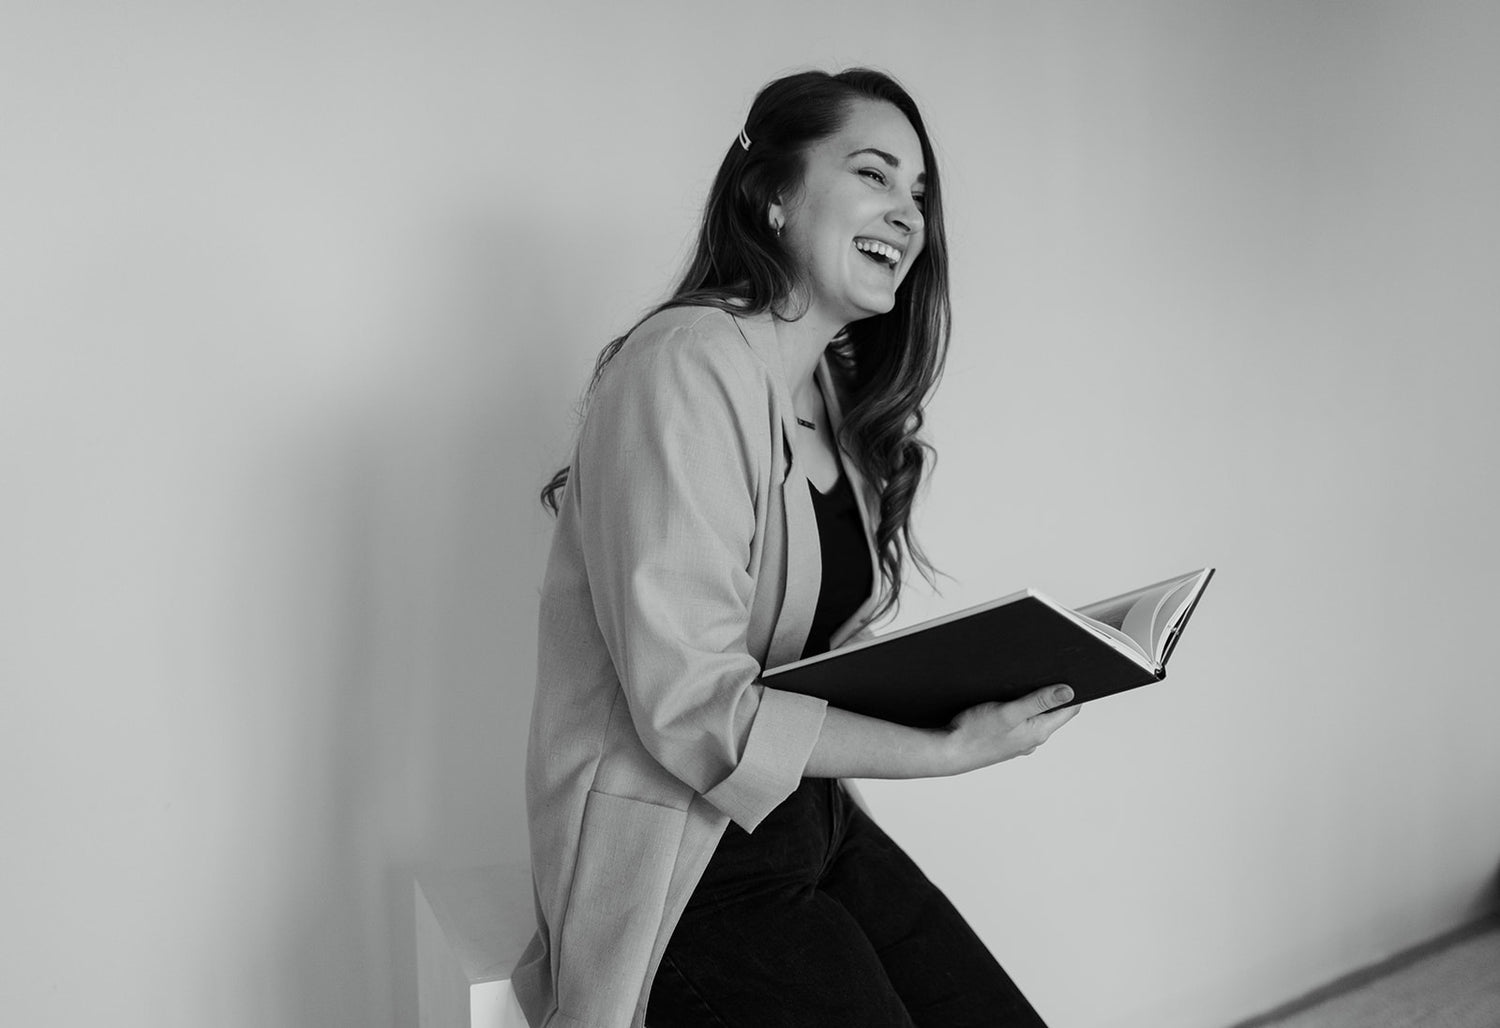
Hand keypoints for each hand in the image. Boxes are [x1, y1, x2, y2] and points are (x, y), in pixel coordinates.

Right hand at [939, 684, 1078, 775]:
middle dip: (1051, 692)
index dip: (1073, 691)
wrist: (948, 752)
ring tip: (1021, 684)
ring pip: (1035, 716)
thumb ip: (1039, 701)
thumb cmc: (974, 733)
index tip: (1069, 672)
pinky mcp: (1004, 740)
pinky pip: (1020, 722)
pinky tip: (1004, 701)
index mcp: (1038, 732)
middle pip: (1053, 712)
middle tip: (1043, 672)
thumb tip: (1069, 691)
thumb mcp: (1009, 712)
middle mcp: (1032, 739)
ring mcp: (1018, 741)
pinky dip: (1018, 709)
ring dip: (1033, 700)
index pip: (1069, 710)